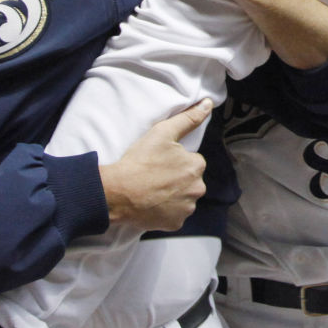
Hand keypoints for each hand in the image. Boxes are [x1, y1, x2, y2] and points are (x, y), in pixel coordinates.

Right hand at [99, 100, 211, 231]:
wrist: (118, 193)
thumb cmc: (140, 161)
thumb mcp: (163, 133)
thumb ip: (188, 118)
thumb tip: (208, 103)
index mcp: (196, 166)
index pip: (191, 162)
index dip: (175, 162)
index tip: (159, 163)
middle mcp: (197, 188)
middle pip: (190, 182)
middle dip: (177, 180)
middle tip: (155, 177)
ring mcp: (187, 208)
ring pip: (184, 199)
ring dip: (173, 196)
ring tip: (152, 191)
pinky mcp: (175, 224)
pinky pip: (174, 216)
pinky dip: (166, 212)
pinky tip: (152, 204)